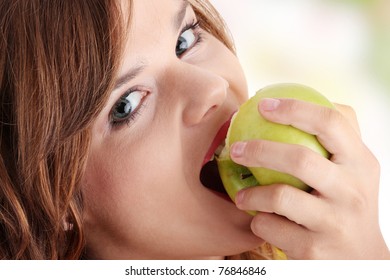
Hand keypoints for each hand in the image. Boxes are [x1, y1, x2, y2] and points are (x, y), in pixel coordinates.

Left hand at [230, 98, 389, 258]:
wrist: (360, 260)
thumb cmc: (347, 202)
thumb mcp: (354, 169)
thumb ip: (335, 136)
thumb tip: (297, 102)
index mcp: (360, 163)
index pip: (331, 122)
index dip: (294, 109)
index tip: (262, 105)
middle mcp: (351, 191)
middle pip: (300, 160)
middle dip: (259, 151)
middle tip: (235, 149)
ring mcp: (334, 222)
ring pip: (280, 197)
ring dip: (251, 194)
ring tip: (241, 196)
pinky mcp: (314, 250)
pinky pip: (270, 228)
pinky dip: (258, 221)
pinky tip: (260, 220)